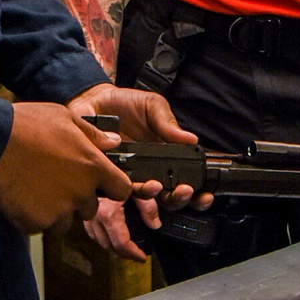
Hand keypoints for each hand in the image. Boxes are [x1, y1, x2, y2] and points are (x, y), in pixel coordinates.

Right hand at [0, 102, 129, 234]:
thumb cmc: (26, 125)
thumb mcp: (64, 118)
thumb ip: (93, 134)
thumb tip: (114, 142)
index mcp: (93, 167)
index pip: (122, 190)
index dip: (113, 187)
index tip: (102, 185)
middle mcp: (80, 193)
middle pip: (91, 208)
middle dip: (77, 199)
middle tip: (55, 180)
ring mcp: (59, 211)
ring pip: (65, 221)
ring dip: (55, 211)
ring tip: (35, 187)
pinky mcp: (36, 223)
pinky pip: (40, 226)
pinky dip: (32, 216)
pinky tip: (21, 195)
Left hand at [66, 83, 212, 257]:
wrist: (95, 100)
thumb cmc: (126, 104)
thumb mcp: (153, 106)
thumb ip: (169, 122)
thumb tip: (191, 138)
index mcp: (166, 156)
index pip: (186, 181)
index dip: (198, 193)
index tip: (204, 194)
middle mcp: (150, 171)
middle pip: (169, 198)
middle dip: (179, 199)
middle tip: (183, 190)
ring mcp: (130, 176)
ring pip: (145, 199)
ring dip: (153, 197)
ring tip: (156, 186)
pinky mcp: (109, 175)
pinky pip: (118, 190)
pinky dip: (127, 189)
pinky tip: (131, 183)